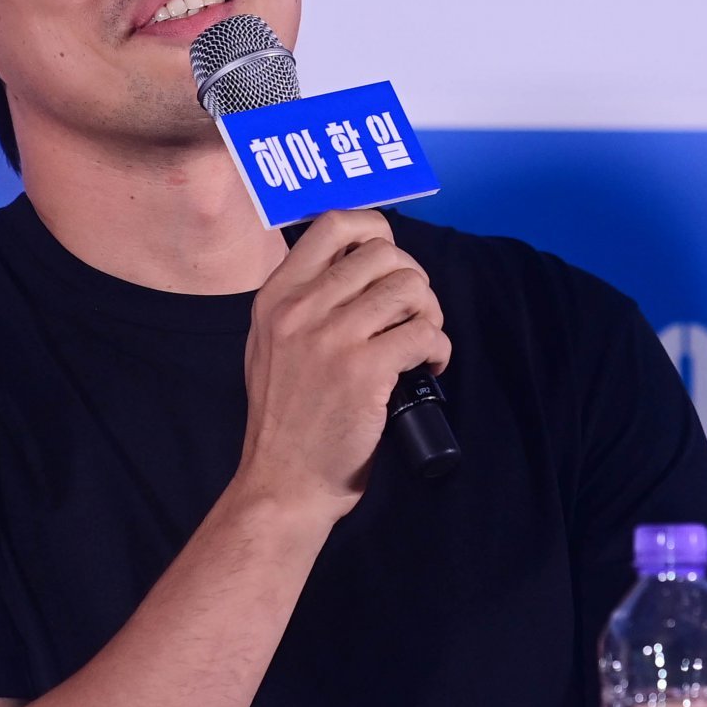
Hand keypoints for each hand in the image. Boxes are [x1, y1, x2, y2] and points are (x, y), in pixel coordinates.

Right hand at [238, 210, 450, 518]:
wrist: (284, 481)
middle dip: (412, 280)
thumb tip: (351, 266)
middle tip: (413, 314)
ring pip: (409, 288)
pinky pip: (423, 334)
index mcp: (275, 297)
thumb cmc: (284, 419)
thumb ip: (297, 303)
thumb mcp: (267, 345)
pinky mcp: (364, 371)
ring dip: (429, 313)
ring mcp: (331, 337)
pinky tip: (429, 368)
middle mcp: (300, 308)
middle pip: (383, 254)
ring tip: (421, 341)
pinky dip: (439, 349)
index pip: (333, 225)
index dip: (375, 229)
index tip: (389, 261)